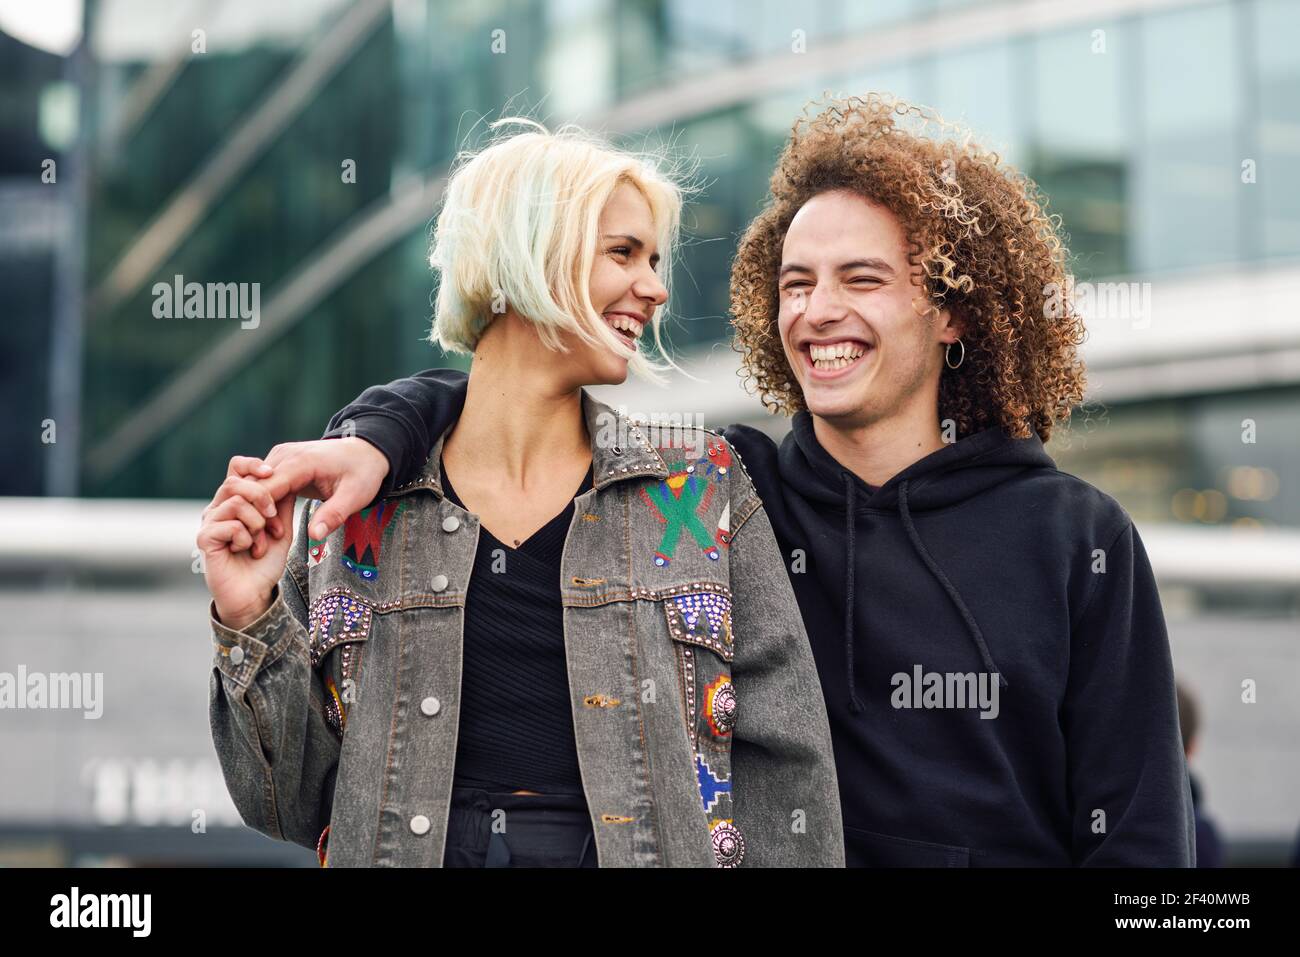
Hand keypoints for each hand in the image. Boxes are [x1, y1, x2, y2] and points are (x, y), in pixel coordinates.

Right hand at [198, 462, 295, 630]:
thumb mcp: (281, 527)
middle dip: (262, 497)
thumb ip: (282, 504)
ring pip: (236, 503)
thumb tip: (287, 478)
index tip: (270, 472)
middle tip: (272, 518)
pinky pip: (231, 525)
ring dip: (257, 523)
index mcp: (235, 501)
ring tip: (260, 542)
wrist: (255, 593)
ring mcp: (209, 522)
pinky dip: (246, 538)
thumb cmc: (265, 562)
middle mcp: (218, 508)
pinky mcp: (204, 538)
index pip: (236, 468)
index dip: (252, 465)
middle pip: (235, 482)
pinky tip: (246, 550)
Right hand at [219, 437, 389, 548]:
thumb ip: (334, 515)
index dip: (263, 512)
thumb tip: (315, 536)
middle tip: (267, 539)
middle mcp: (284, 455)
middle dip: (256, 512)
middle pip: (254, 485)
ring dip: (256, 508)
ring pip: (254, 484)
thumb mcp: (355, 496)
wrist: (365, 452)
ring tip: (271, 533)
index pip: (266, 487)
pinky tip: (271, 522)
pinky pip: (262, 482)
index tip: (274, 534)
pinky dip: (262, 501)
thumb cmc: (362, 473)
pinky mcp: (280, 462)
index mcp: (301, 461)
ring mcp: (280, 456)